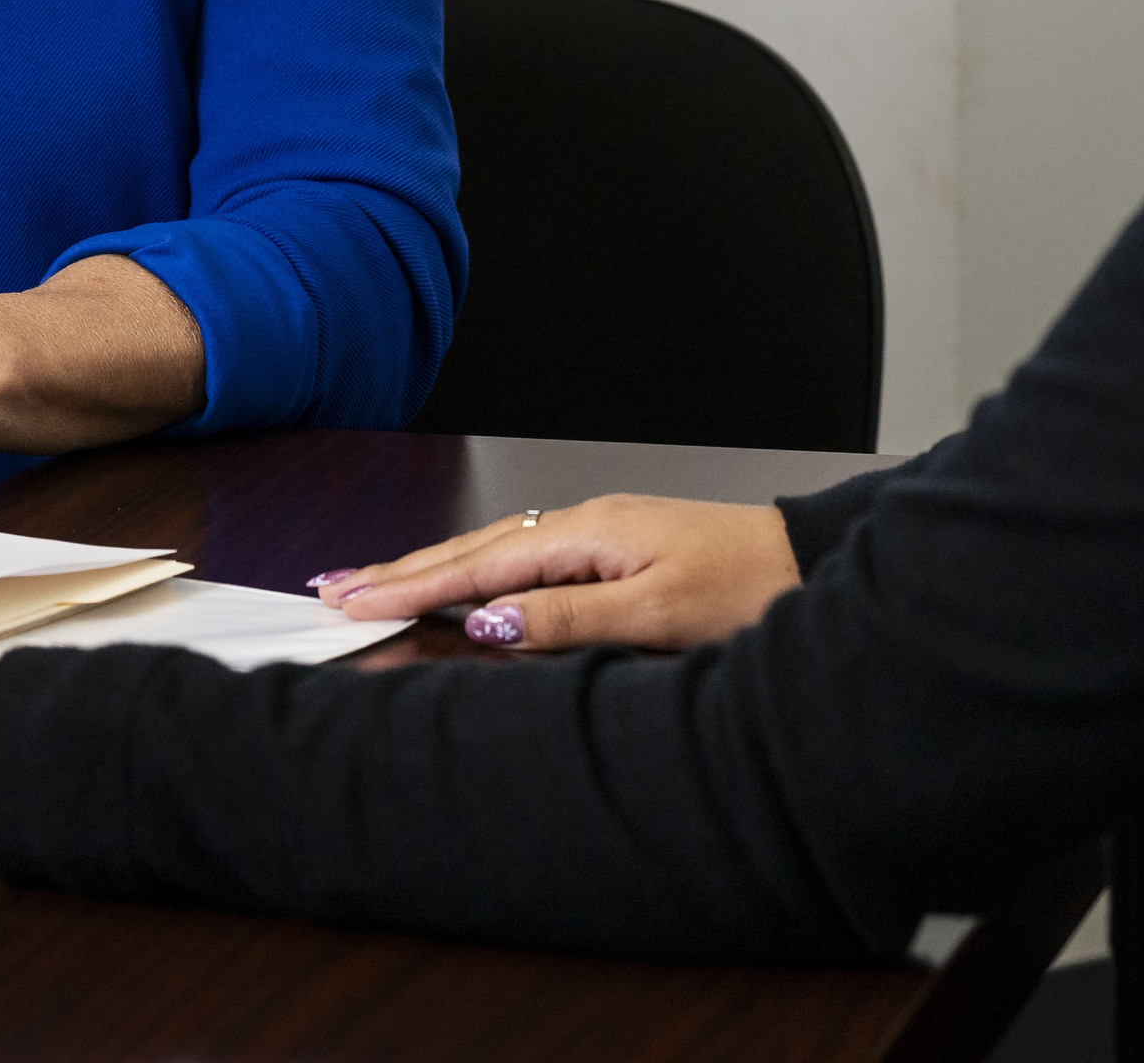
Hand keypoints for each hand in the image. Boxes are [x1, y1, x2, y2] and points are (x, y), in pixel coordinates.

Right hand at [313, 493, 800, 653]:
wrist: (813, 567)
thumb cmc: (749, 589)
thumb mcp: (657, 613)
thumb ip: (568, 617)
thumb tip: (488, 619)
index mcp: (587, 534)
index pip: (476, 565)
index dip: (407, 586)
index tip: (349, 600)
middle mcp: (584, 524)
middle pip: (471, 549)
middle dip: (397, 569)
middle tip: (330, 588)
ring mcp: (598, 533)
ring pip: (493, 551)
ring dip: (429, 569)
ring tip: (373, 583)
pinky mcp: (614, 549)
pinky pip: (523, 557)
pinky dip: (475, 570)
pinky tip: (461, 583)